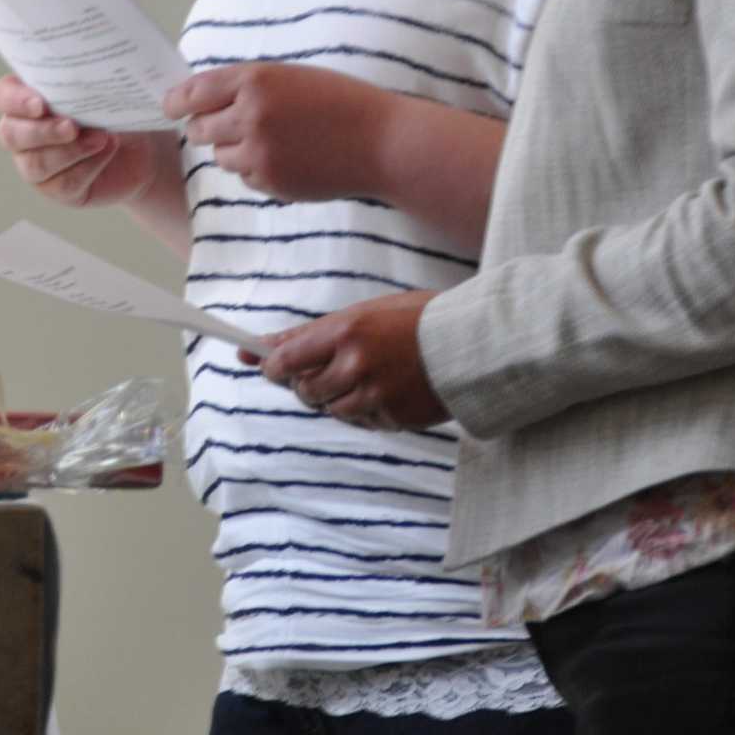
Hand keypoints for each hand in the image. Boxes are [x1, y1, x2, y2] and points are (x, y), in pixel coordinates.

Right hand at [0, 75, 163, 208]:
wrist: (143, 147)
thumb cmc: (118, 109)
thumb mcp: (106, 90)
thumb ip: (91, 82)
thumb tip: (102, 79)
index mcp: (28, 99)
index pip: (3, 96)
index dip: (15, 100)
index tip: (40, 104)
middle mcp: (24, 133)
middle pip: (10, 134)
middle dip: (42, 131)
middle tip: (72, 126)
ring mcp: (36, 164)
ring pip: (35, 164)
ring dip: (69, 151)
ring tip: (101, 138)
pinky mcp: (57, 188)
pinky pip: (63, 183)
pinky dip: (88, 166)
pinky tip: (108, 151)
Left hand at [164, 63, 385, 200]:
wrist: (381, 142)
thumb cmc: (343, 102)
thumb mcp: (294, 77)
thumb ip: (250, 85)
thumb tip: (204, 99)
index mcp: (256, 80)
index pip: (194, 91)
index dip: (177, 101)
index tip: (170, 107)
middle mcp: (250, 115)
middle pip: (200, 128)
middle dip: (210, 126)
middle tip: (233, 124)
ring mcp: (258, 152)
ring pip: (221, 156)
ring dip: (236, 150)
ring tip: (273, 140)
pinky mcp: (269, 181)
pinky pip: (245, 177)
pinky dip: (258, 169)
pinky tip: (289, 158)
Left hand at [247, 291, 447, 429]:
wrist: (472, 341)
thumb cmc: (416, 319)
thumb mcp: (364, 313)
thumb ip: (312, 333)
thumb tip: (262, 345)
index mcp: (348, 331)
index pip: (288, 360)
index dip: (274, 366)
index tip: (271, 366)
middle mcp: (357, 365)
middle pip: (306, 390)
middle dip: (307, 383)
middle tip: (325, 368)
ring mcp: (375, 395)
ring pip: (331, 410)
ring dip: (336, 397)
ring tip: (364, 375)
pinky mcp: (392, 418)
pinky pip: (361, 421)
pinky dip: (364, 409)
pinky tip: (385, 389)